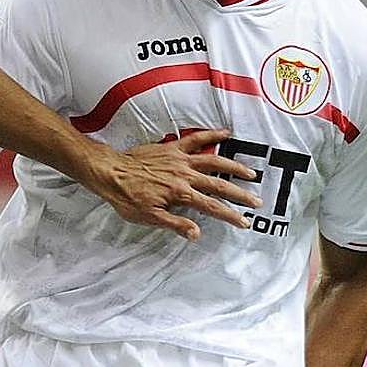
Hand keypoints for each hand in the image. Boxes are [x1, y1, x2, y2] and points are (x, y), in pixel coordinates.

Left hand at [83, 129, 262, 239]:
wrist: (110, 172)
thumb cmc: (126, 197)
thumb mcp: (149, 217)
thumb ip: (175, 224)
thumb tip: (197, 233)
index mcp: (180, 194)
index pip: (212, 207)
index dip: (230, 215)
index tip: (244, 222)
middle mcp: (184, 175)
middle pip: (219, 185)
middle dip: (240, 194)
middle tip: (256, 201)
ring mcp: (179, 159)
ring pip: (213, 161)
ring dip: (234, 166)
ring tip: (250, 172)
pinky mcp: (172, 147)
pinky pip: (195, 139)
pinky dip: (211, 134)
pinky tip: (226, 133)